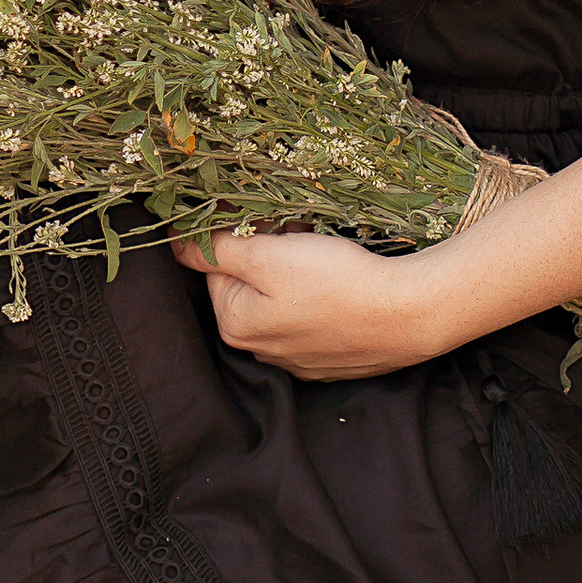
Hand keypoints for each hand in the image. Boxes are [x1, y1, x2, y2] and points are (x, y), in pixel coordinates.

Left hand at [171, 226, 471, 380]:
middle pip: (250, 285)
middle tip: (300, 235)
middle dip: (269, 254)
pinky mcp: (332, 359)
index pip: (218, 267)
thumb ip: (217, 249)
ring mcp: (299, 359)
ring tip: (325, 255)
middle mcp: (262, 350)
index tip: (272, 222)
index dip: (242, 234)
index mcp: (237, 326)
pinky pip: (314, 317)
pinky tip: (342, 282)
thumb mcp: (268, 255)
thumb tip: (173, 243)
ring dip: (295, 273)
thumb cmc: (336, 282)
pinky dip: (322, 296)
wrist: (408, 314)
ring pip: (283, 301)